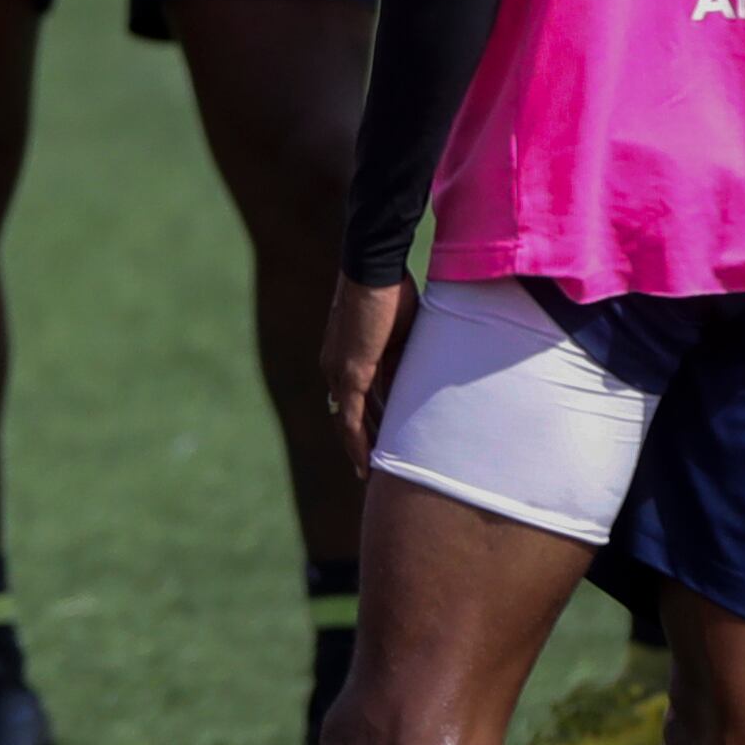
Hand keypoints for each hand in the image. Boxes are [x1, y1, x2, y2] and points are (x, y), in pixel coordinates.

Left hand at [320, 273, 416, 476]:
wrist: (374, 267)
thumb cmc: (391, 291)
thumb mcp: (400, 337)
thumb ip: (400, 364)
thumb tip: (410, 391)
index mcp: (344, 357)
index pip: (353, 402)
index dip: (365, 426)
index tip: (378, 447)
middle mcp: (334, 369)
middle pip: (347, 418)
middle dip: (362, 445)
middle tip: (375, 473)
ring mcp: (339, 372)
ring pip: (348, 423)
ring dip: (362, 450)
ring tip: (375, 477)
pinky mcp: (350, 373)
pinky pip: (351, 418)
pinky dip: (359, 443)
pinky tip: (368, 464)